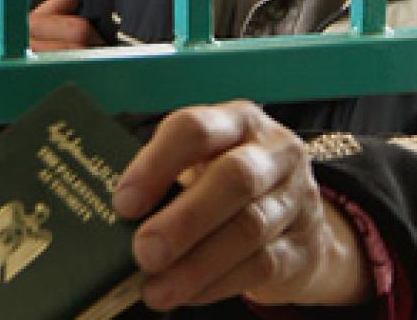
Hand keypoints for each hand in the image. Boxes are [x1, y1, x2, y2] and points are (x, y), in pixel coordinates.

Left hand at [112, 101, 373, 310]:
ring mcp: (296, 199)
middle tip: (143, 251)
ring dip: (196, 264)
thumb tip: (111, 218)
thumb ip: (163, 179)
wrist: (295, 220)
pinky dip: (215, 284)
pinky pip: (260, 266)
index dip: (156, 165)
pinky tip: (184, 295)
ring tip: (155, 288)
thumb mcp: (199, 164)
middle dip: (183, 219)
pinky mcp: (304, 246)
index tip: (123, 203)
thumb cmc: (222, 183)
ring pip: (248, 228)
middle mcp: (274, 152)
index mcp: (235, 121)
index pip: (194, 129)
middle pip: (233, 178)